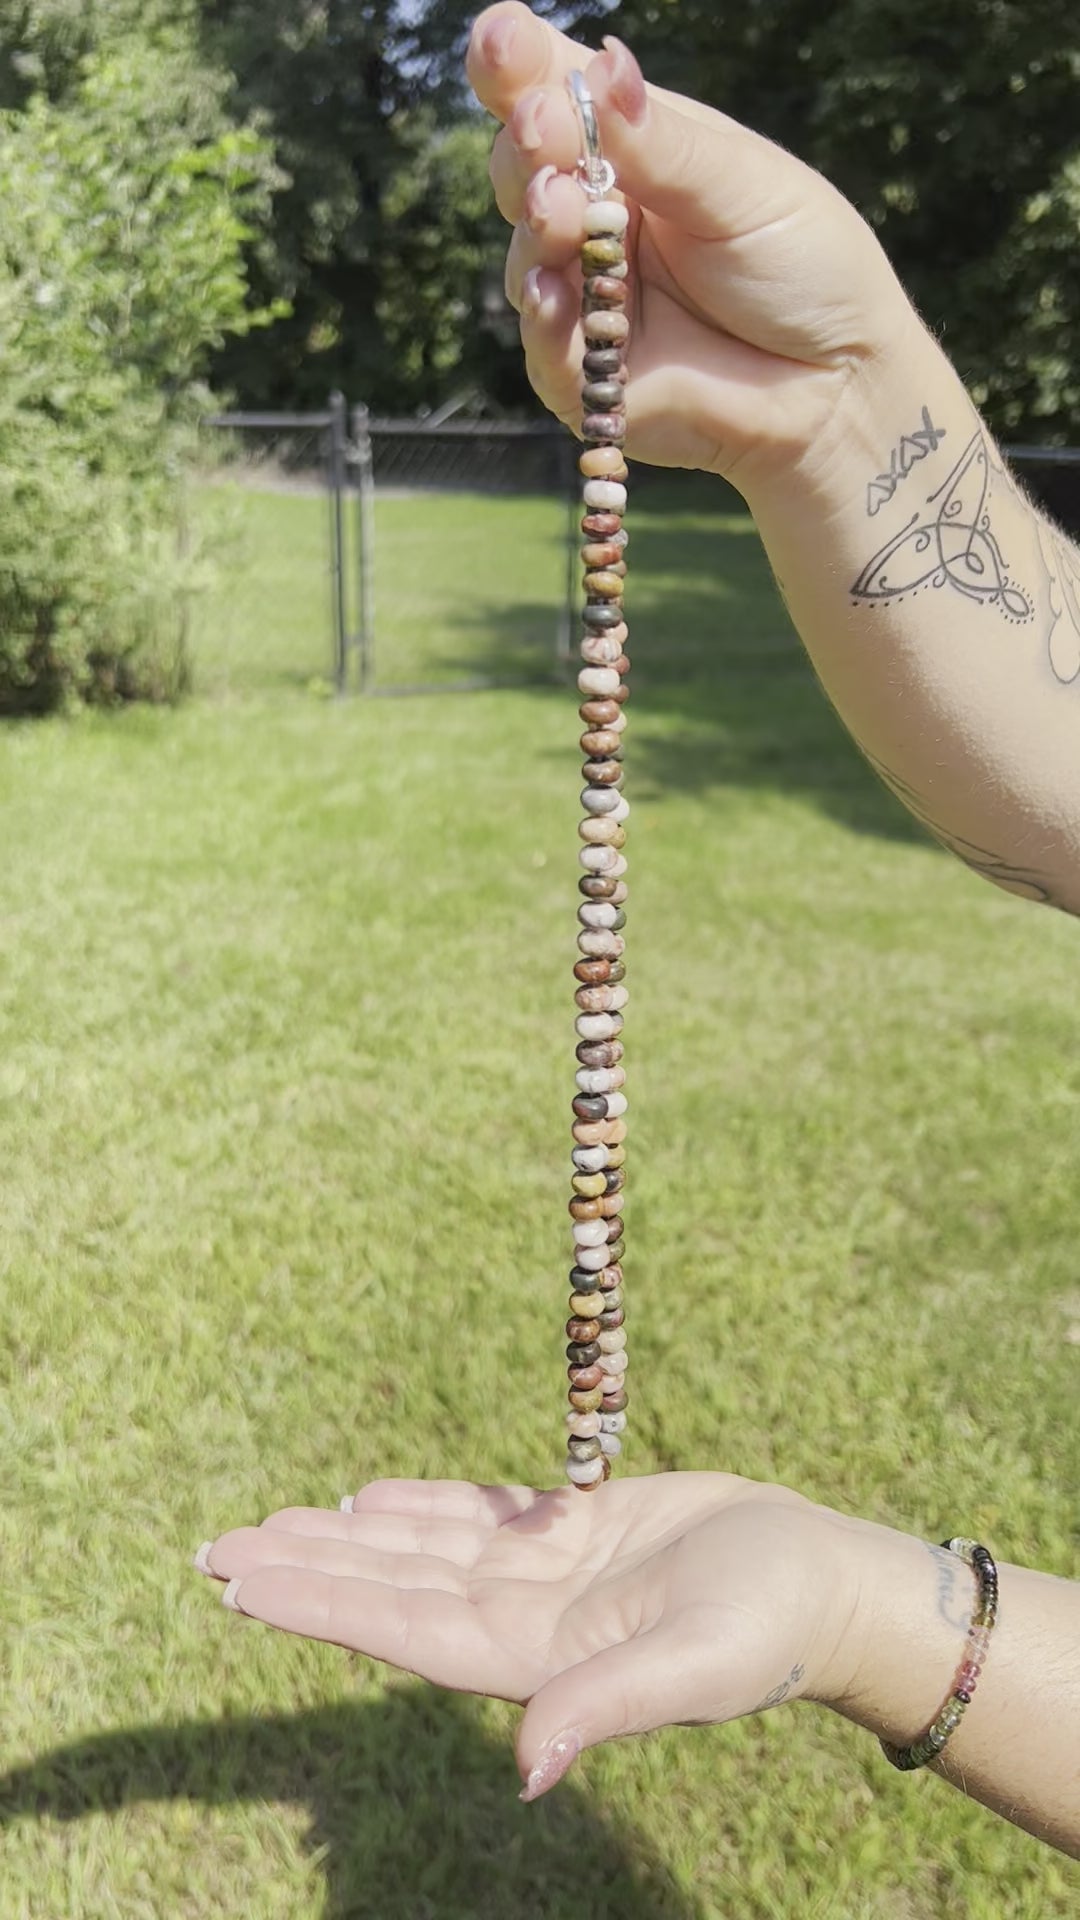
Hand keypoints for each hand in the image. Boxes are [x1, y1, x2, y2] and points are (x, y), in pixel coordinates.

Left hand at [197, 1472, 862, 1797]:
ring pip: (421, 1548)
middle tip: (214, 1552)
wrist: (826, 1580)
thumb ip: (609, 1706)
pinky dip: (418, 1505)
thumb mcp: (698, 1666)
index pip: (404, 1631)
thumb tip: (527, 1768)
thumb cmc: (773, 1626)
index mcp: (539, 1660)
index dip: (323, 1605)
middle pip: (392, 1589)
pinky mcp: (574, 1529)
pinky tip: (366, 1498)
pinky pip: (476, 1514)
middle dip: (307, 1568)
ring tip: (269, 1523)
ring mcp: (546, 1575)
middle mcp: (525, 1619)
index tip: (245, 1584)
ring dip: (345, 1535)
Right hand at [467, 3, 917, 495]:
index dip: (515, 65)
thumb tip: (603, 67)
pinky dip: (544, 320)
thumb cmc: (805, 269)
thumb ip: (661, 142)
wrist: (838, 384)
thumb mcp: (741, 186)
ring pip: (527, 257)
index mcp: (636, 149)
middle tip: (543, 137)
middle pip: (522, 171)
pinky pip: (546, 348)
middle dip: (524, 151)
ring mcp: (590, 298)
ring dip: (536, 231)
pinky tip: (552, 294)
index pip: (555, 94)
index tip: (500, 40)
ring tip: (560, 213)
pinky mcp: (589, 378)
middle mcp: (600, 218)